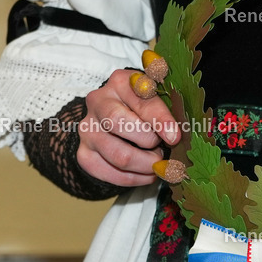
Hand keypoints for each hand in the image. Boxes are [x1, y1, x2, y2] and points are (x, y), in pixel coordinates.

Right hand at [78, 69, 180, 185]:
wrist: (113, 125)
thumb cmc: (142, 111)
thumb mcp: (156, 102)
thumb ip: (166, 111)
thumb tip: (176, 136)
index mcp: (121, 83)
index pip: (141, 100)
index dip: (160, 120)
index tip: (174, 137)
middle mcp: (98, 102)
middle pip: (119, 123)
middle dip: (148, 142)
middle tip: (162, 149)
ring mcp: (88, 129)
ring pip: (119, 155)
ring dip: (145, 164)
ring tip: (157, 163)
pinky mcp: (84, 154)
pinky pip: (112, 174)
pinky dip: (136, 179)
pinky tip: (147, 173)